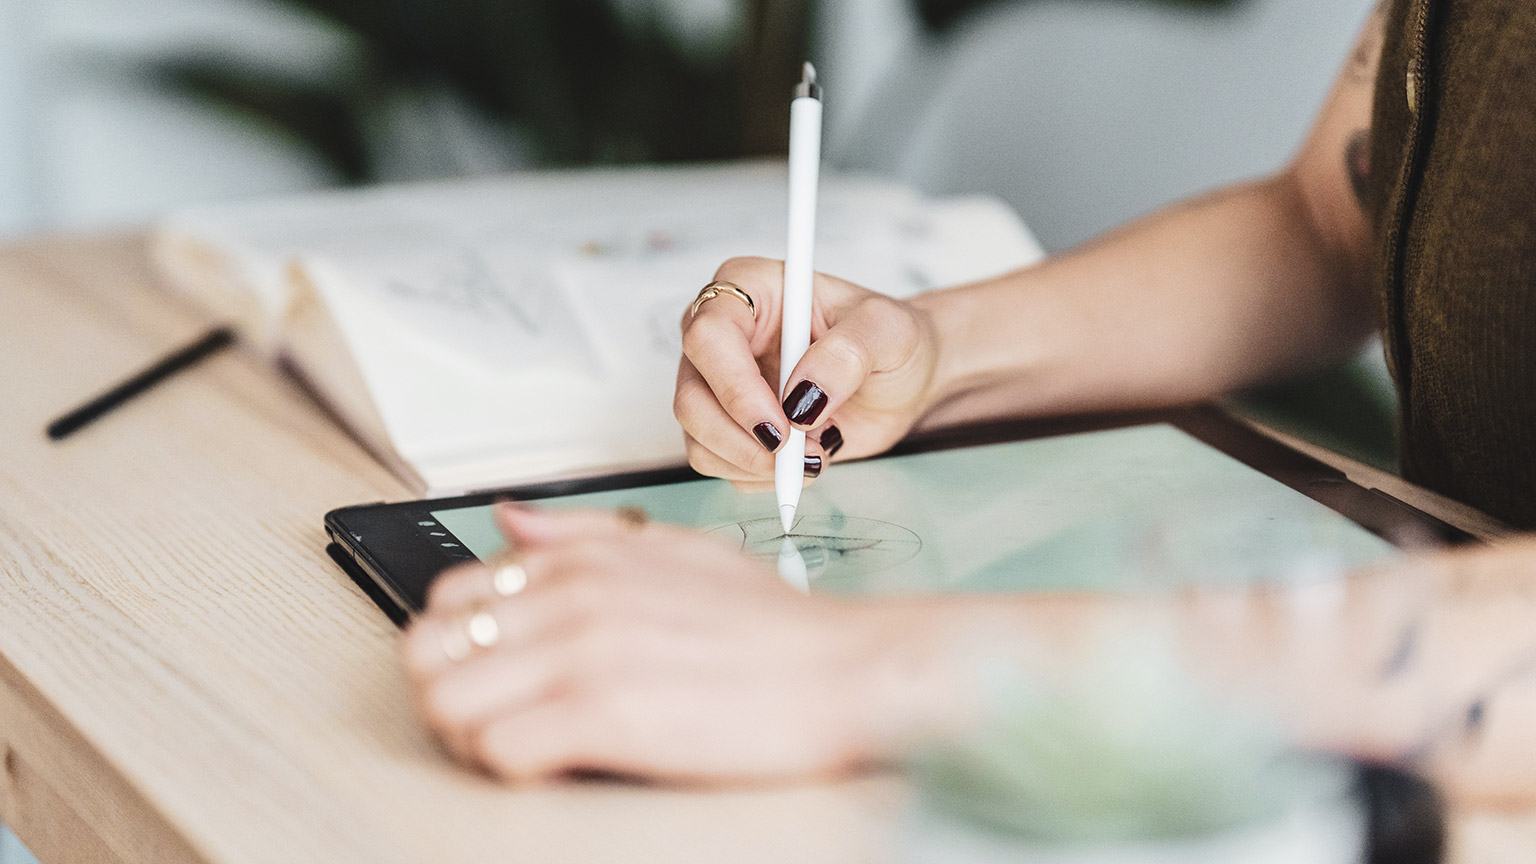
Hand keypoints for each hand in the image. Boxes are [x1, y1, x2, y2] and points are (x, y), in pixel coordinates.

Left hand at [401, 505, 952, 782]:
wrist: (846, 670)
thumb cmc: (773, 626)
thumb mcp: (677, 552)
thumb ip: (584, 535)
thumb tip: (510, 521)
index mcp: (583, 560)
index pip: (451, 594)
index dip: (458, 643)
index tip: (492, 672)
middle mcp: (572, 598)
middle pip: (428, 648)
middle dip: (445, 690)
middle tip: (490, 716)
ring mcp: (584, 655)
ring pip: (445, 702)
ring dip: (468, 735)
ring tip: (520, 744)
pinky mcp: (605, 717)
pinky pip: (498, 751)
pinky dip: (512, 768)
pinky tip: (555, 764)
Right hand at [675, 257, 938, 491]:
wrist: (902, 378)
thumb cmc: (891, 339)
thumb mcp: (888, 331)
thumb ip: (848, 354)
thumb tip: (802, 397)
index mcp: (749, 289)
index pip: (708, 336)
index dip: (735, 387)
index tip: (782, 423)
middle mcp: (722, 335)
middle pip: (690, 398)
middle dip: (742, 439)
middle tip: (798, 453)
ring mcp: (719, 383)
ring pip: (698, 438)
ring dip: (755, 463)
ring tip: (816, 450)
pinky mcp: (728, 424)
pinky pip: (719, 464)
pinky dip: (761, 476)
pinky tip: (804, 458)